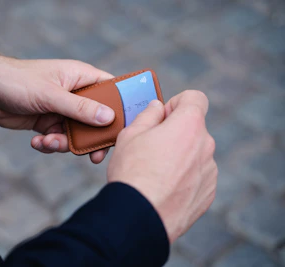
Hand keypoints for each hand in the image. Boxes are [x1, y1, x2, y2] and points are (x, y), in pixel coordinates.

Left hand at [0, 49, 114, 162]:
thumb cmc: (16, 81)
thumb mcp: (50, 95)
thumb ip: (80, 108)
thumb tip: (109, 118)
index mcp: (81, 77)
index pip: (111, 91)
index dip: (120, 109)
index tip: (123, 130)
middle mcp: (74, 93)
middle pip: (96, 118)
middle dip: (92, 138)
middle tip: (94, 157)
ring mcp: (60, 109)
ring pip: (76, 133)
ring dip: (65, 144)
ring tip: (48, 143)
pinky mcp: (47, 122)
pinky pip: (57, 138)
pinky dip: (49, 145)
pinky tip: (37, 143)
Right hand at [107, 90, 216, 242]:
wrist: (139, 216)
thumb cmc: (132, 172)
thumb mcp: (130, 134)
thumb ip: (148, 115)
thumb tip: (157, 107)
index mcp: (189, 125)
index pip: (196, 98)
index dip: (177, 103)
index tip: (163, 117)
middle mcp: (206, 145)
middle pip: (193, 129)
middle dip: (175, 133)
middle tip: (151, 149)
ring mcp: (210, 171)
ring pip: (195, 154)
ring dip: (180, 156)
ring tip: (155, 173)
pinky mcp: (208, 193)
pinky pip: (197, 176)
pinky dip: (184, 178)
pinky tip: (164, 188)